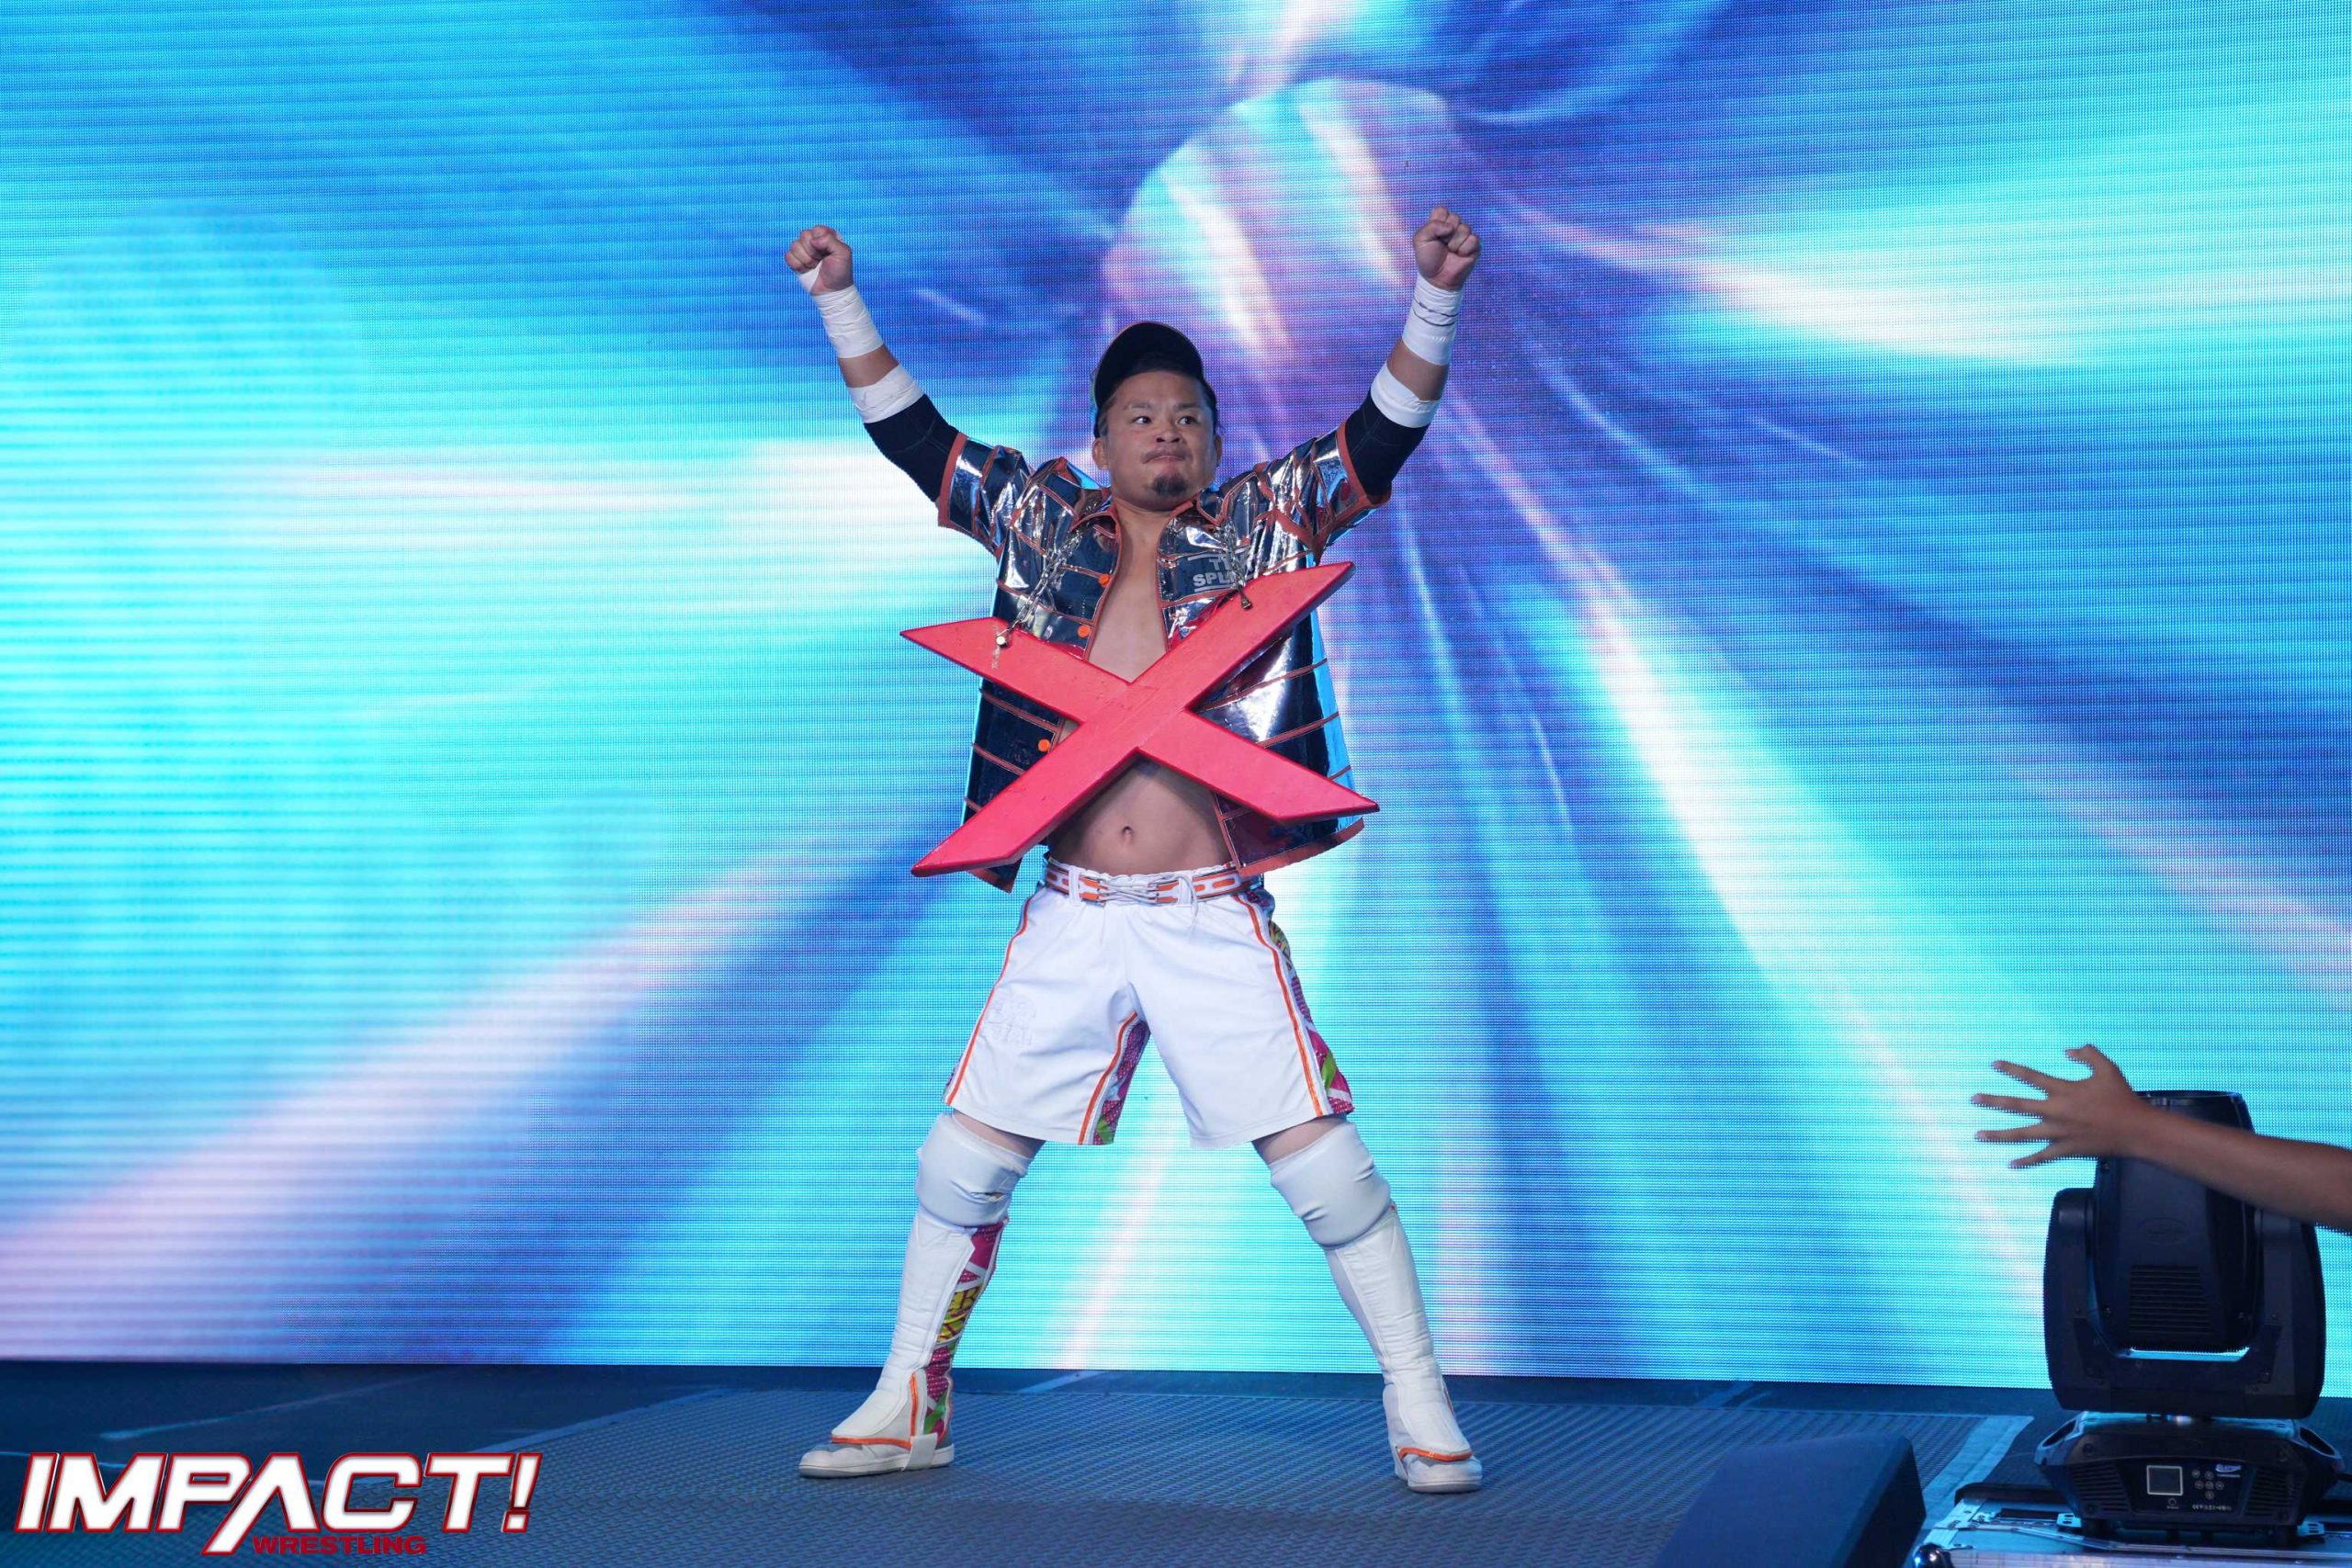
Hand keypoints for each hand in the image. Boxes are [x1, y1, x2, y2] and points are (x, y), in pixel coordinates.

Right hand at [786, 224, 853, 293]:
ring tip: (815, 266)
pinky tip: (806, 270)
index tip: (828, 253)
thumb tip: (813, 240)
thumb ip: (830, 240)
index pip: (817, 229)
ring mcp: (804, 250)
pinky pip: (788, 256)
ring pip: (794, 245)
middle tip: (821, 261)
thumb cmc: (840, 272)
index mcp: (827, 235)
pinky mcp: (795, 260)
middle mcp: (814, 240)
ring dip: (806, 260)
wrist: (832, 291)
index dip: (820, 242)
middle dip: (813, 252)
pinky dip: (798, 266)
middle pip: (804, 235)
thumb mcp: (843, 253)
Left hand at [1414, 206, 1480, 289]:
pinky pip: (1473, 239)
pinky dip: (1464, 250)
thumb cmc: (1428, 258)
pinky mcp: (1475, 245)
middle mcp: (1454, 225)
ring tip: (1450, 251)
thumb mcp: (1419, 240)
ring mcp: (1465, 235)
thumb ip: (1431, 227)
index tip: (1433, 236)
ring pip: (1465, 228)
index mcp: (1440, 221)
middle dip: (1445, 234)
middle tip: (1442, 245)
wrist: (1437, 278)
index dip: (1437, 223)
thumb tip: (1450, 227)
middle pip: (1455, 217)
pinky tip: (1460, 255)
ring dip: (1454, 244)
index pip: (1442, 210)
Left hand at [1973, 1044, 2160, 1167]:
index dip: (2012, 1069)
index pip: (2031, 1077)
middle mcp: (2055, 1111)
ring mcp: (2058, 1132)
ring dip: (1998, 1134)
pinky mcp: (2066, 1149)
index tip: (1993, 1064)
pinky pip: (2041, 1156)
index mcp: (2063, 1090)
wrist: (2137, 1130)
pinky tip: (2010, 1165)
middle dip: (1993, 1101)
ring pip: (2021, 1134)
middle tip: (1973, 1098)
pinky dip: (2026, 1161)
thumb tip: (2068, 1050)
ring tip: (1977, 1135)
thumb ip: (2087, 1055)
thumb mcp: (2107, 1068)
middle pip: (2017, 1105)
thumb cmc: (2123, 1098)